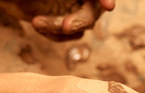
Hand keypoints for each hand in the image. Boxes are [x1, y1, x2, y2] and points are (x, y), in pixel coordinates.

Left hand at [0, 0, 114, 40]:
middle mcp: (81, 0)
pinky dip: (53, 34)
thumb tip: (99, 5)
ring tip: (36, 22)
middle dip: (78, 21)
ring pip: (78, 29)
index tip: (108, 6)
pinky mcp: (65, 26)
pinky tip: (38, 25)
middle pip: (91, 15)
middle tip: (65, 26)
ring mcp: (74, 13)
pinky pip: (66, 37)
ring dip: (57, 28)